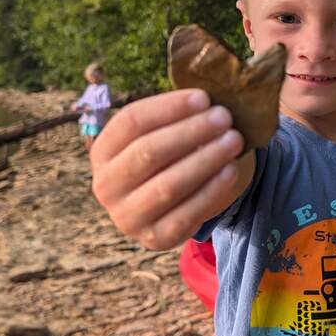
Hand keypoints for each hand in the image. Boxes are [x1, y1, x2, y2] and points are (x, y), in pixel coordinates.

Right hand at [90, 88, 249, 249]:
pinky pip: (186, 214)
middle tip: (224, 117)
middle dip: (191, 132)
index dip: (169, 107)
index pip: (131, 122)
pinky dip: (212, 190)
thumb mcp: (157, 135)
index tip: (204, 97)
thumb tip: (207, 100)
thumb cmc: (165, 159)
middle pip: (148, 152)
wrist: (165, 207)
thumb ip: (174, 117)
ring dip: (205, 159)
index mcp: (102, 152)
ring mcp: (127, 216)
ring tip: (233, 140)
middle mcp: (106, 186)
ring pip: (168, 184)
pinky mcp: (155, 238)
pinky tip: (231, 170)